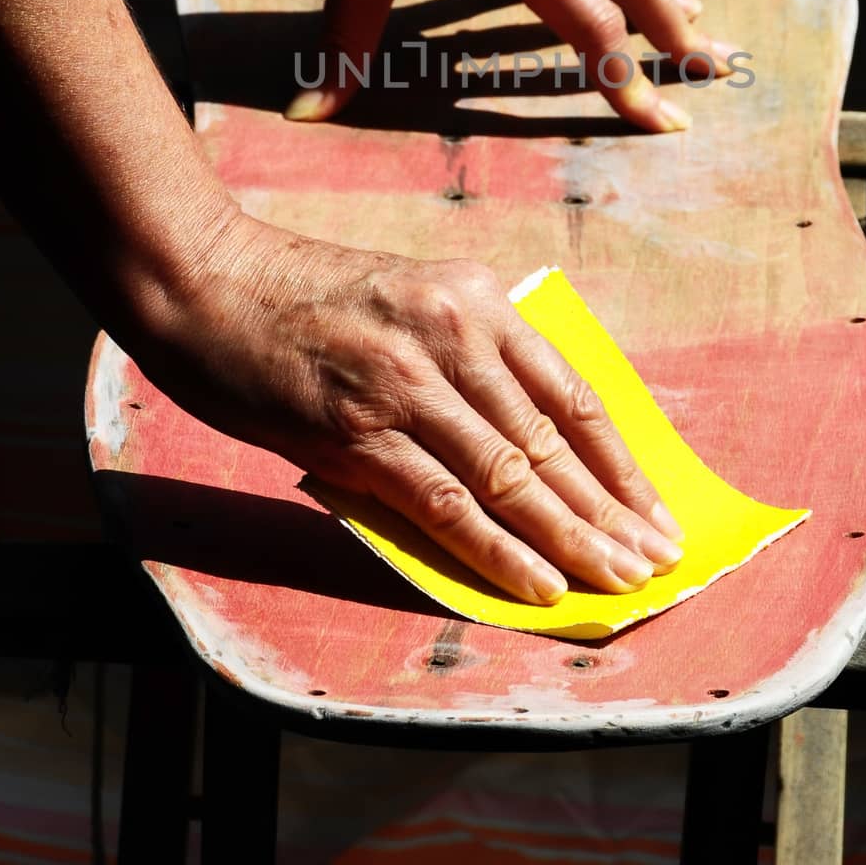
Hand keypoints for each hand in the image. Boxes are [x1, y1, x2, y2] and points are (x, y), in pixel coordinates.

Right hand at [139, 211, 684, 602]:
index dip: (619, 460)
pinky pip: (447, 502)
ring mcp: (408, 383)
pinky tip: (540, 584)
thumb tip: (518, 444)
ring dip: (574, 538)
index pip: (571, 392)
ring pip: (512, 475)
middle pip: (553, 439)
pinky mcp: (359, 431)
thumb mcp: (408, 297)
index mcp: (475, 298)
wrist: (208, 280)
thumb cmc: (304, 297)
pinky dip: (500, 550)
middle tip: (657, 561)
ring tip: (620, 582)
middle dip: (612, 510)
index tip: (653, 509)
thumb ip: (463, 355)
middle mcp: (455, 334)